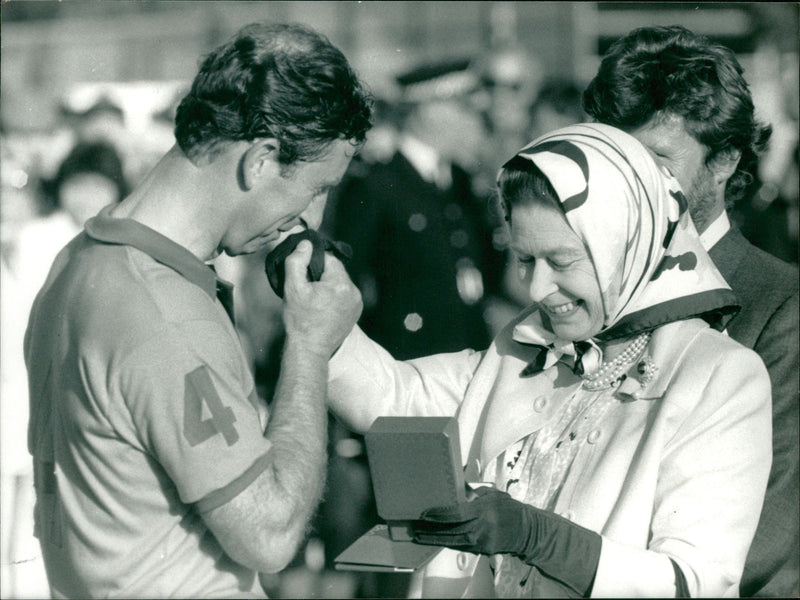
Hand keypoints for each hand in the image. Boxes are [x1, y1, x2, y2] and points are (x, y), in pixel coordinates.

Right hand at [282, 240, 361, 357]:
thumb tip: (306, 244)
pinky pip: (344, 295)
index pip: (329, 259)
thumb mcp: (292, 287)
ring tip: (314, 299)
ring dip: (328, 286)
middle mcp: (354, 292)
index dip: (314, 263)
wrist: (309, 349)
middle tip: (307, 288)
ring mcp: (357, 303)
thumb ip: (297, 261)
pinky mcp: (356, 313)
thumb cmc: (300, 320)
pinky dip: (334, 297)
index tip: (304, 275)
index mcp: (341, 284)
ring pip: (340, 283)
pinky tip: (322, 307)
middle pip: (336, 271)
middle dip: (322, 275)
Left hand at [412, 486, 531, 556]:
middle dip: (431, 530)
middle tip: (415, 527)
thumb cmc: (508, 508)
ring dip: (434, 539)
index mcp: (483, 510)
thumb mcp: (491, 494)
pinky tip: (436, 540)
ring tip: (419, 536)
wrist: (526, 529)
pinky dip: (447, 543)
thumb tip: (455, 486)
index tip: (425, 514)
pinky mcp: (483, 550)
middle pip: (450, 530)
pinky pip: (461, 546)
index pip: (455, 514)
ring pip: (453, 541)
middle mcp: (481, 527)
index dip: (438, 515)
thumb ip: (473, 492)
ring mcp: (482, 541)